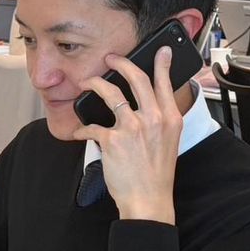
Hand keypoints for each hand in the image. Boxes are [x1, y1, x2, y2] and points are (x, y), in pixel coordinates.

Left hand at [73, 47, 181, 223]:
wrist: (149, 199)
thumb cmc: (156, 174)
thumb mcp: (169, 142)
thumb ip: (160, 121)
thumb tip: (148, 107)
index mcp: (170, 119)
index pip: (165, 83)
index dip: (161, 64)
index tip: (160, 51)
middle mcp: (153, 119)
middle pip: (136, 79)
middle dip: (121, 63)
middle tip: (110, 58)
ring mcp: (132, 127)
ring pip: (110, 93)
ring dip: (95, 84)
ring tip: (87, 83)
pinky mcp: (113, 140)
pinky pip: (91, 126)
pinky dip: (82, 129)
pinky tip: (79, 133)